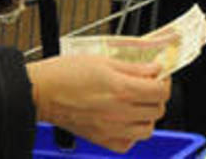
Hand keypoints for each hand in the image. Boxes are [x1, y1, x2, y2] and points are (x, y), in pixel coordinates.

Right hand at [27, 55, 170, 153]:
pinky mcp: (100, 140)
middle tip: (150, 85)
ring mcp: (110, 129)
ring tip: (140, 103)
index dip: (164, 80)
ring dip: (148, 116)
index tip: (159, 74)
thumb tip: (155, 69)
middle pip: (157, 110)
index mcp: (122, 89)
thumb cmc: (67, 73)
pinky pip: (127, 144)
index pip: (160, 91)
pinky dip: (132, 134)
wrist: (42, 92)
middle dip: (158, 96)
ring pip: (147, 130)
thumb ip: (134, 67)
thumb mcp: (104, 60)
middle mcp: (119, 112)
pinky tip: (126, 120)